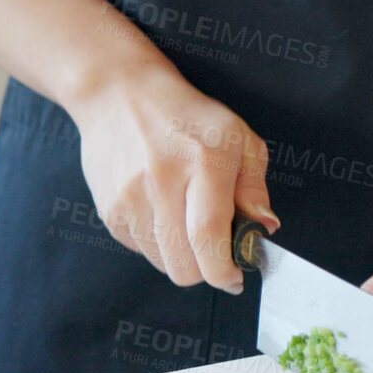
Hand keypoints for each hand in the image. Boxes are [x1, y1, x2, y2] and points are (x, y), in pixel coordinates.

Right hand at [66, 59, 276, 292]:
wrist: (120, 94)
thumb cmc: (188, 116)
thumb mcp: (238, 138)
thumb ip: (254, 187)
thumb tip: (263, 228)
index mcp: (202, 163)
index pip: (209, 236)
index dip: (225, 270)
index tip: (236, 278)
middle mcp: (161, 183)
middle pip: (184, 265)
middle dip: (207, 271)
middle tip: (217, 253)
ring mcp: (129, 199)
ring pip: (162, 264)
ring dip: (183, 258)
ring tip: (189, 225)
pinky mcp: (109, 210)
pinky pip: (141, 251)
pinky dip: (159, 245)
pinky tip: (165, 215)